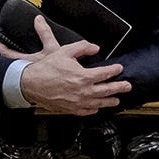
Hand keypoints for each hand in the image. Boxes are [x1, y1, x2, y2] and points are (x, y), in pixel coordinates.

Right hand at [0, 15, 130, 115]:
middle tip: (127, 86)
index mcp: (83, 76)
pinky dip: (94, 110)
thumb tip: (95, 48)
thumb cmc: (46, 68)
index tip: (119, 68)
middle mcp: (83, 91)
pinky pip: (86, 111)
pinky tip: (97, 108)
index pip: (105, 73)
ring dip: (110, 101)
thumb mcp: (65, 51)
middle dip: (119, 88)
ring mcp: (77, 102)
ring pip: (99, 103)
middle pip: (107, 90)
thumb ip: (82, 47)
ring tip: (117, 100)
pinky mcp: (70, 109)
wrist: (30, 84)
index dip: (114, 70)